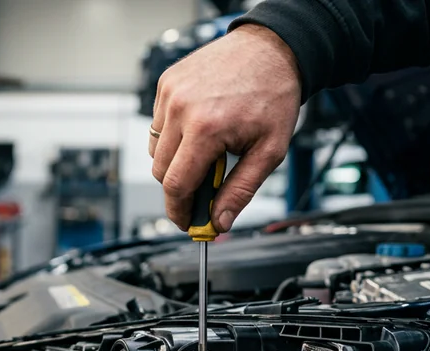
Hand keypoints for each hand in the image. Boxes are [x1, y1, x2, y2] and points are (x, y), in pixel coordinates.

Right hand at [149, 24, 301, 231]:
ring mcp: (169, 94)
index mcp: (206, 128)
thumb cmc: (273, 95)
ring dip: (175, 161)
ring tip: (207, 152)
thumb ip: (241, 190)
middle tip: (204, 190)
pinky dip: (173, 136)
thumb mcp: (269, 151)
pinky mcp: (165, 84)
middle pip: (160, 172)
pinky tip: (199, 128)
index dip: (179, 211)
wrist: (271, 49)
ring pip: (155, 150)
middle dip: (180, 188)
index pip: (176, 185)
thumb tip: (219, 222)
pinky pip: (157, 125)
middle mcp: (181, 109)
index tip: (186, 222)